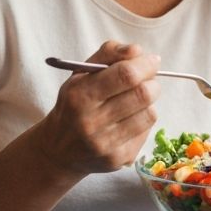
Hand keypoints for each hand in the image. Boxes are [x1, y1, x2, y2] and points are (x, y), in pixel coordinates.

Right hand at [37, 40, 160, 178]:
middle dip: (152, 83)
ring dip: (149, 102)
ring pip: (149, 114)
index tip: (152, 61)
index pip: (125, 75)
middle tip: (148, 80)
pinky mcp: (118, 159)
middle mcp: (91, 122)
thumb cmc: (74, 104)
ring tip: (137, 100)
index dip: (146, 65)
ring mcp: (106, 144)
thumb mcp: (81, 74)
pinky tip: (129, 120)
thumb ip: (108, 53)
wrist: (58, 150)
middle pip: (142, 95)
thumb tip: (137, 50)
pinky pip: (146, 132)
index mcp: (80, 95)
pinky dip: (143, 121)